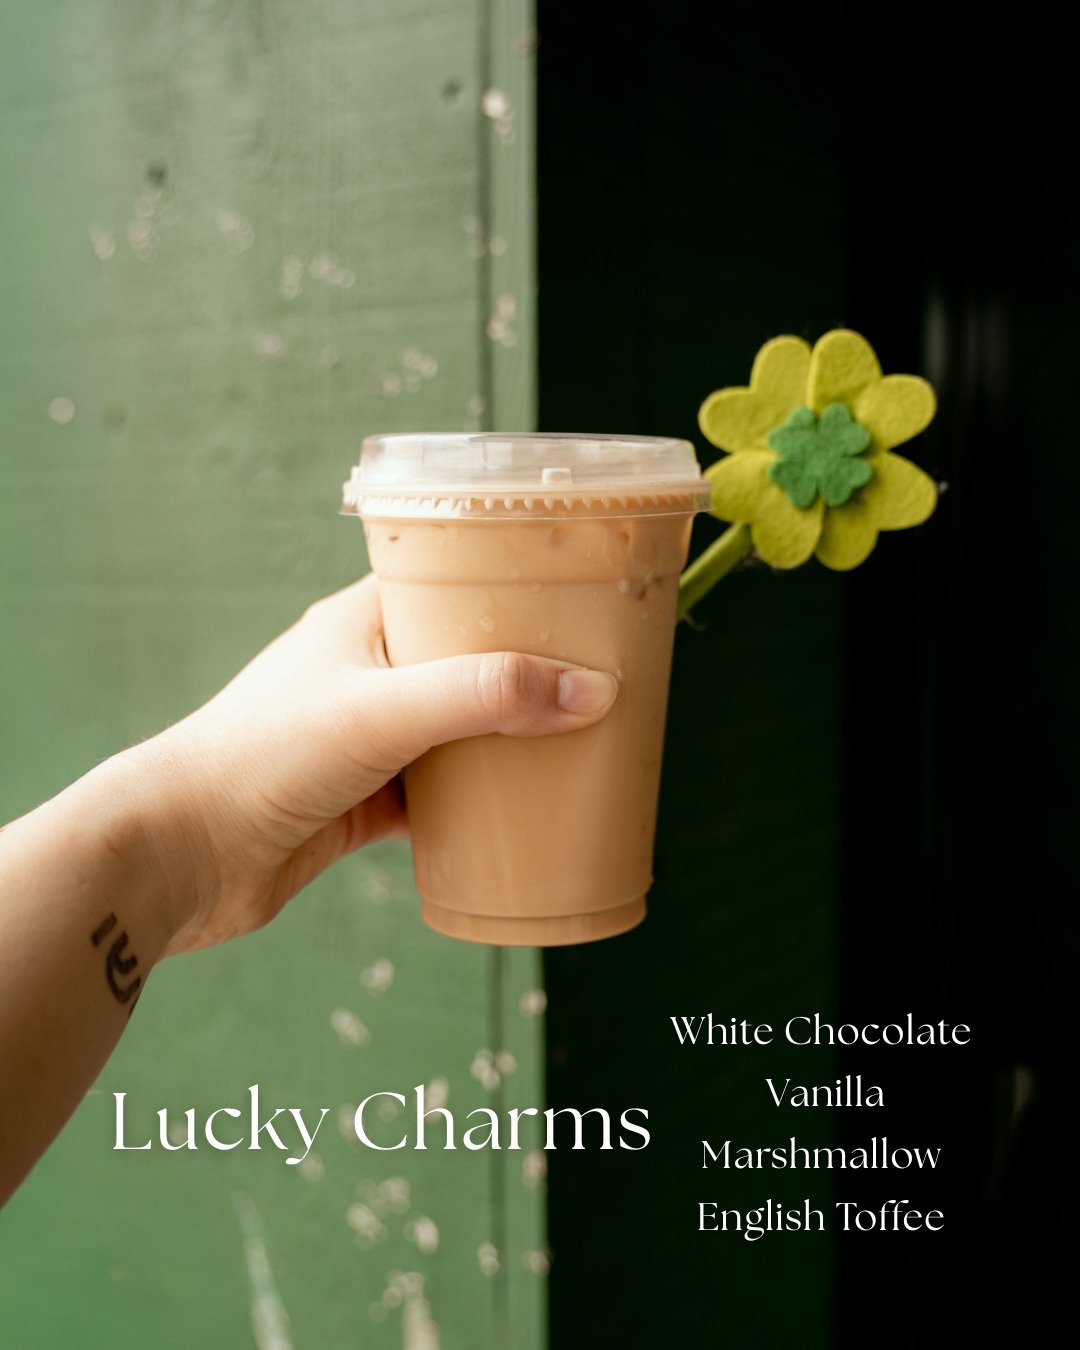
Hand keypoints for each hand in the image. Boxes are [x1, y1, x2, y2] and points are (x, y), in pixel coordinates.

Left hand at [134, 575, 618, 955]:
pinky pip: (440, 794)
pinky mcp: (365, 801)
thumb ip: (485, 696)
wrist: (179, 855)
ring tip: (582, 743)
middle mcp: (367, 673)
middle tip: (602, 676)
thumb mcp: (383, 711)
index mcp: (362, 622)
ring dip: (509, 741)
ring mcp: (366, 739)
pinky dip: (481, 803)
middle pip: (467, 660)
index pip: (450, 580)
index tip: (583, 594)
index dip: (515, 583)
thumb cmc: (261, 757)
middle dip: (529, 671)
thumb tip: (591, 692)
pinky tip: (527, 813)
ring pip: (459, 731)